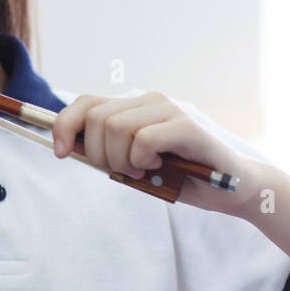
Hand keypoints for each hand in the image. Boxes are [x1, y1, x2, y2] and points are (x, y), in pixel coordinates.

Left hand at [49, 91, 257, 214]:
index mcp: (133, 107)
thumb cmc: (179, 177)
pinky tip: (159, 168)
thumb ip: (106, 151)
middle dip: (100, 154)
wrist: (230, 190)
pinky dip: (143, 160)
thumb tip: (68, 145)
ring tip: (145, 171)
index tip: (59, 154)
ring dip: (123, 161)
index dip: (64, 125)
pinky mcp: (187, 125)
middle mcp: (149, 100)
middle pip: (97, 118)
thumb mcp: (132, 164)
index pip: (85, 103)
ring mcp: (169, 109)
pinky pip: (144, 140)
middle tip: (124, 171)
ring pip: (116, 128)